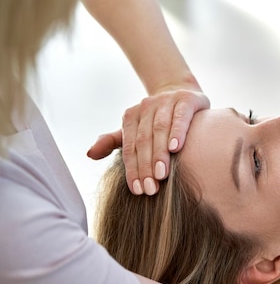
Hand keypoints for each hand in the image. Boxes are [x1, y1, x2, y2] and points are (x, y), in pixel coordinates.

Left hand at [87, 88, 209, 194]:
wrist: (184, 93)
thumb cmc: (159, 119)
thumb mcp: (136, 130)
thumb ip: (114, 143)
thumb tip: (89, 154)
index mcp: (131, 116)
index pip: (129, 147)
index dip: (132, 169)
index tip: (138, 190)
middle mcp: (147, 106)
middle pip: (143, 140)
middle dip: (146, 166)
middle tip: (151, 189)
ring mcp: (166, 101)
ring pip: (160, 129)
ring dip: (160, 153)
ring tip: (161, 175)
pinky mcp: (186, 99)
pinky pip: (180, 117)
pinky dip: (177, 132)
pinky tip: (175, 148)